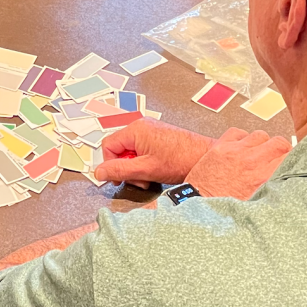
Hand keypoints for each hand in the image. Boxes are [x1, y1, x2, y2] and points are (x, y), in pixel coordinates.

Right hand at [95, 118, 213, 187]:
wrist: (206, 158)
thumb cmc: (181, 160)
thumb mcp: (146, 169)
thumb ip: (120, 171)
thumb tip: (99, 173)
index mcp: (136, 129)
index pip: (108, 146)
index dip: (110, 164)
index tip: (119, 178)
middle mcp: (142, 126)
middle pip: (119, 148)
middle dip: (126, 167)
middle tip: (138, 179)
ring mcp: (151, 130)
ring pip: (130, 151)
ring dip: (136, 167)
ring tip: (149, 176)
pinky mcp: (158, 137)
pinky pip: (142, 150)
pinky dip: (145, 162)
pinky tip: (156, 170)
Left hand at [184, 128, 290, 200]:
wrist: (197, 203)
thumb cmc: (226, 208)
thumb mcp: (258, 205)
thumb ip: (274, 191)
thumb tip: (289, 186)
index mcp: (263, 178)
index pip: (290, 158)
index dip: (293, 161)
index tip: (293, 163)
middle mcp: (250, 161)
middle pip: (279, 143)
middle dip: (281, 150)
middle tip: (278, 158)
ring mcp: (235, 151)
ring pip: (260, 135)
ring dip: (262, 144)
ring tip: (258, 155)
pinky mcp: (220, 147)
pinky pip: (239, 132)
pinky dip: (242, 138)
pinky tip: (241, 149)